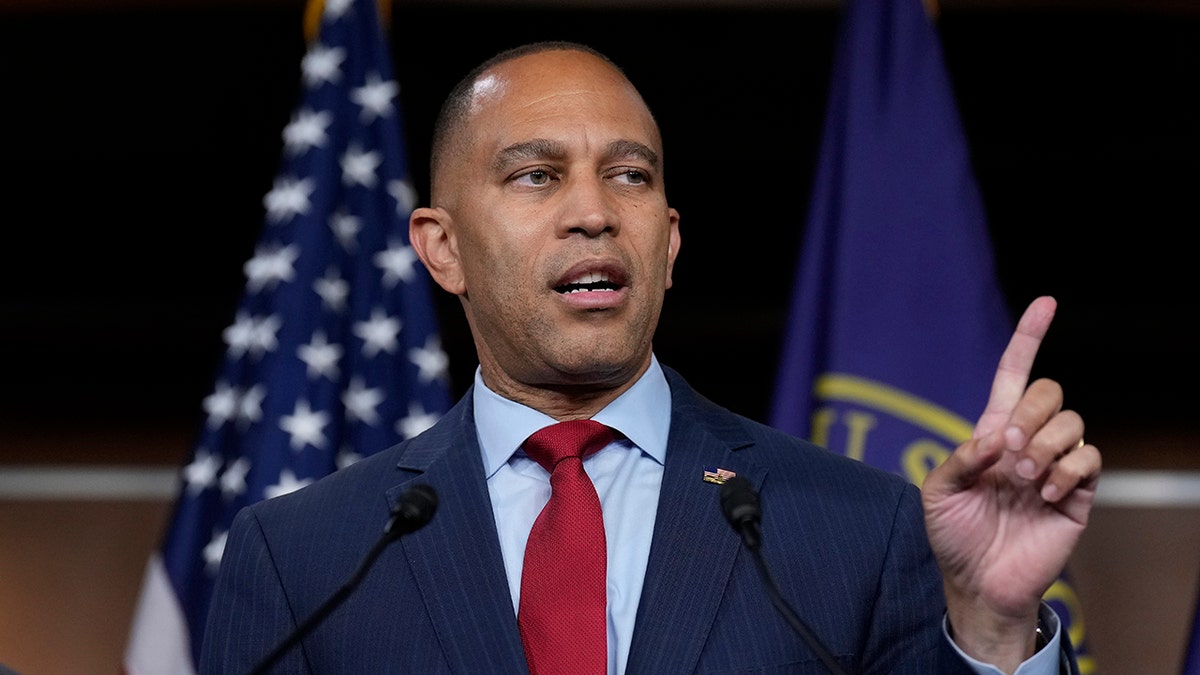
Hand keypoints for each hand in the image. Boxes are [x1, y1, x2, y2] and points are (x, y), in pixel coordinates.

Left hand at [921, 296, 1100, 670]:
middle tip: (1008, 452)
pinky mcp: (1077, 493)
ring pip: (1072, 423)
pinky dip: (1066, 469)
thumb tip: (996, 437)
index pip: (1014, 375)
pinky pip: (1089, 459)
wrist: (979, 582)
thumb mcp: (936, 493)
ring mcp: (1054, 466)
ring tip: (1024, 478)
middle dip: (1030, 413)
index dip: (1028, 338)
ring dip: (1045, 445)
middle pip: (1049, 392)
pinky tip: (1044, 493)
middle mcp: (1027, 442)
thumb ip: (959, 458)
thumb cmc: (953, 535)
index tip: (1046, 303)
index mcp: (993, 433)